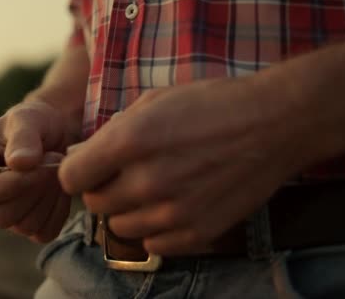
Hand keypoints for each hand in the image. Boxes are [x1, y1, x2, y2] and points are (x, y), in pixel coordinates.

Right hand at [0, 100, 75, 242]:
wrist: (58, 133)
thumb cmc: (35, 121)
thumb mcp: (28, 118)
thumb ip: (23, 137)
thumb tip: (19, 163)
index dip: (2, 187)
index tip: (31, 165)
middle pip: (0, 216)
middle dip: (33, 189)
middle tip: (54, 159)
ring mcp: (4, 214)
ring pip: (24, 226)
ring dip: (48, 197)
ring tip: (57, 167)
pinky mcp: (29, 225)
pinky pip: (44, 232)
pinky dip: (58, 210)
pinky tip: (60, 186)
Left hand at [59, 77, 315, 254]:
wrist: (273, 123)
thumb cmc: (212, 104)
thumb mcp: (154, 101)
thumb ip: (114, 132)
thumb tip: (86, 156)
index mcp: (130, 141)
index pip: (71, 178)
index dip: (77, 172)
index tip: (89, 168)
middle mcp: (146, 180)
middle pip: (93, 205)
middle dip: (102, 189)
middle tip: (124, 175)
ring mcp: (172, 211)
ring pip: (119, 227)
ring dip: (127, 211)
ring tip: (151, 189)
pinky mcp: (197, 232)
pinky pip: (152, 244)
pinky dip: (155, 229)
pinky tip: (171, 206)